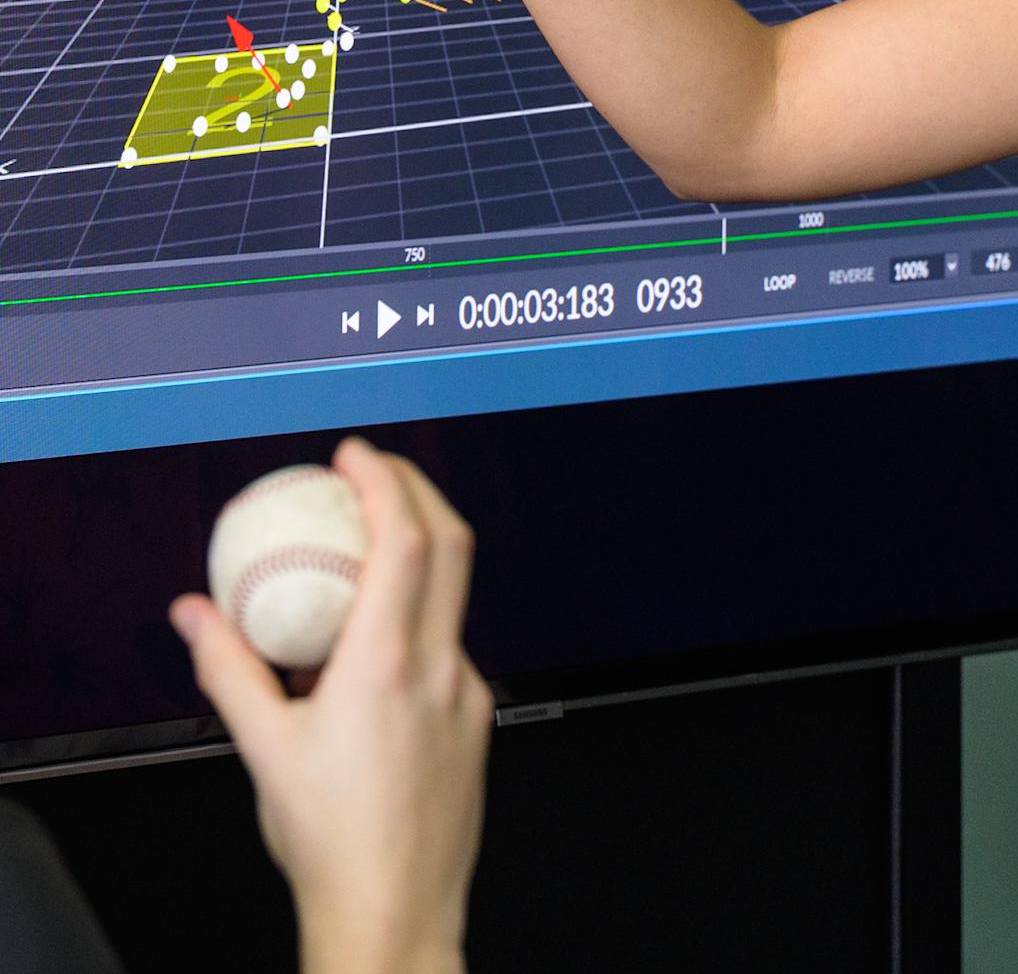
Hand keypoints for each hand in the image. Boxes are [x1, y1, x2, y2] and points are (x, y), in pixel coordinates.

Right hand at [170, 438, 491, 973]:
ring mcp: (469, 688)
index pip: (405, 541)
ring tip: (368, 542)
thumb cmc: (325, 838)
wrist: (395, 911)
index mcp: (387, 664)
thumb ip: (228, 670)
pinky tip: (378, 641)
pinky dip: (420, 617)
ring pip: (455, 594)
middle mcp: (441, 664)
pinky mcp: (479, 715)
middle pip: (451, 544)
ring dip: (421, 551)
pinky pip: (451, 644)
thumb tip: (192, 611)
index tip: (353, 453)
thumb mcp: (263, 751)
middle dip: (416, 489)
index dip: (385, 483)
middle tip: (371, 468)